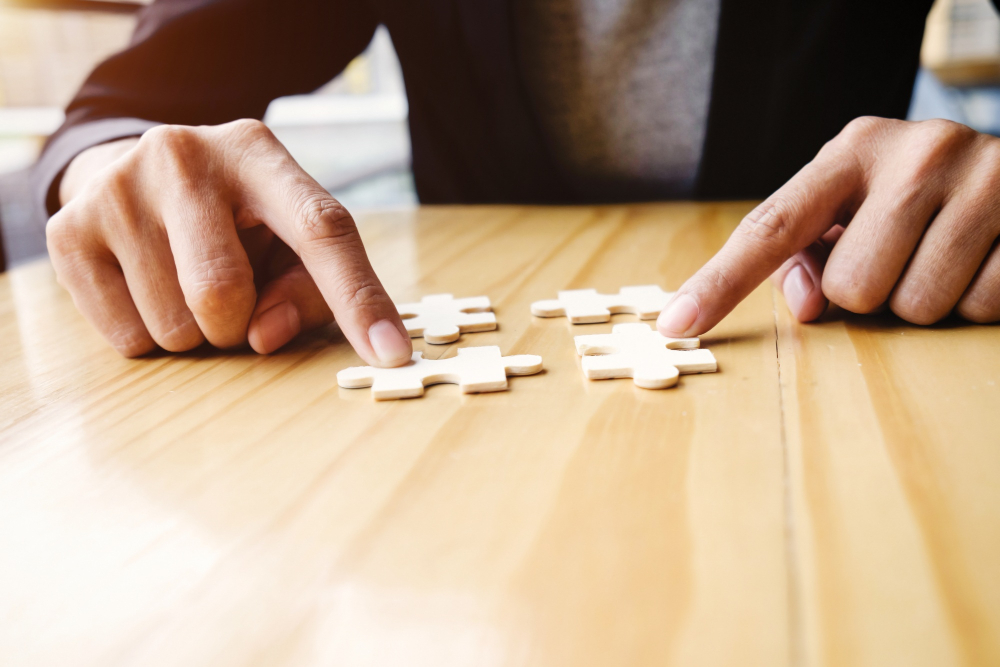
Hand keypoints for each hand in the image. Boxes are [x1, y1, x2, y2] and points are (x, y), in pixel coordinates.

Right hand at [47, 119, 411, 364]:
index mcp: (258, 153)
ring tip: (185, 283)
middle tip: (230, 298)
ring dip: (194, 333)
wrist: (135, 176)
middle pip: (223, 294)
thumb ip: (307, 293)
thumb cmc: (235, 221)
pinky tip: (147, 288)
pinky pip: (128, 339)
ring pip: (174, 326)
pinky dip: (149, 337)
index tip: (392, 354)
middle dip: (237, 324)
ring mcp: (118, 187)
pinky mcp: (69, 230)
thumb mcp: (287, 244)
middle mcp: (184, 155)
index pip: (322, 229)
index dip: (359, 298)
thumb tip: (263, 338)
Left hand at [658, 117, 999, 335]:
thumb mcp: (856, 202)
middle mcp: (915, 153)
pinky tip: (982, 258)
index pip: (770, 228)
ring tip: (941, 256)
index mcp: (852, 151)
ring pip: (915, 306)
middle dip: (870, 294)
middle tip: (899, 257)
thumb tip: (807, 306)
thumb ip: (809, 249)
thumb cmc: (916, 195)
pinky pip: (980, 308)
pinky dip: (976, 301)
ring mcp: (982, 179)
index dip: (719, 283)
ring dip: (922, 302)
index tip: (676, 325)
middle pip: (851, 289)